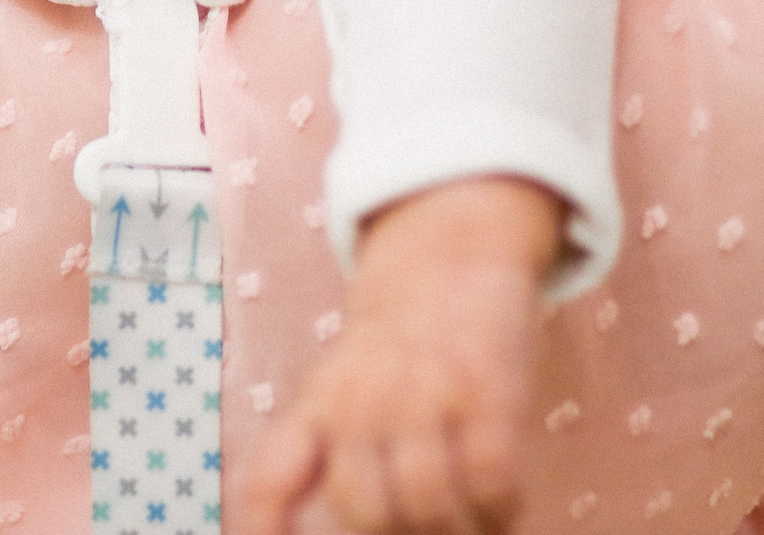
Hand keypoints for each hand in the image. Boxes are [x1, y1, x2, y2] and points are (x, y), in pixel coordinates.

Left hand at [234, 178, 560, 534]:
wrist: (450, 257)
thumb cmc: (392, 348)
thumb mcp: (333, 389)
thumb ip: (310, 455)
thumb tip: (302, 529)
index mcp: (318, 406)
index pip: (271, 480)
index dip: (264, 530)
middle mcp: (362, 399)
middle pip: (364, 510)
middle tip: (421, 529)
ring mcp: (425, 391)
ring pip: (427, 504)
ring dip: (454, 530)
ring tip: (466, 525)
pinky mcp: (488, 389)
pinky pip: (490, 480)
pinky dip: (498, 509)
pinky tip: (499, 506)